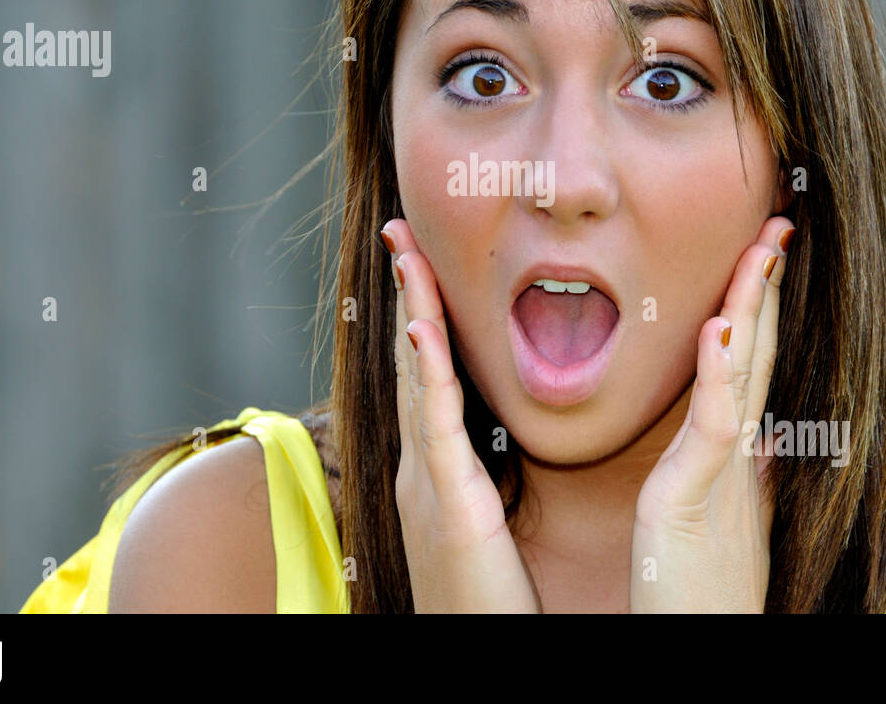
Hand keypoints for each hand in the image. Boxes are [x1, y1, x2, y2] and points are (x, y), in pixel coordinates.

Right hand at [382, 218, 541, 612]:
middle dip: (406, 295)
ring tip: (406, 254)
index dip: (422, 314)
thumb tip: (483, 444)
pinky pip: (435, 427)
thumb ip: (476, 481)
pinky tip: (419, 329)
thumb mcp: (479, 526)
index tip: (421, 262)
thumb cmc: (483, 602)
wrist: (473, 651)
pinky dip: (427, 374)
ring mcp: (426, 483)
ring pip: (417, 380)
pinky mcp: (447, 504)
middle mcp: (419, 466)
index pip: (427, 374)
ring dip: (412, 312)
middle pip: (411, 362)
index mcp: (434, 468)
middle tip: (401, 233)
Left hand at [629, 217, 794, 612]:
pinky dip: (719, 376)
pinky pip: (712, 428)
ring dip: (751, 309)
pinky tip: (723, 330)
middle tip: (779, 227)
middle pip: (755, 355)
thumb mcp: (719, 519)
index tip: (767, 253)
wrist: (702, 645)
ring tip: (764, 249)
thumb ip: (733, 469)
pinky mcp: (693, 499)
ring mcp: (722, 476)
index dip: (760, 308)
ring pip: (743, 377)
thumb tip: (758, 433)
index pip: (751, 365)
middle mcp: (739, 458)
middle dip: (765, 289)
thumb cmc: (701, 595)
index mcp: (738, 457)